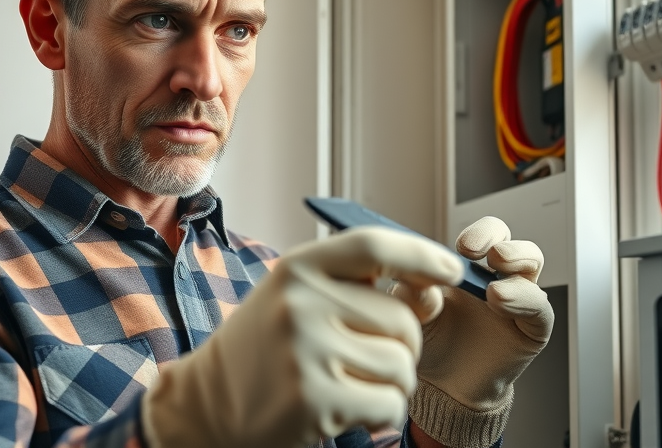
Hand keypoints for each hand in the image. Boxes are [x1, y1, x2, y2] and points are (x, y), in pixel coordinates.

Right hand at [142, 227, 464, 447]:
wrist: (208, 404)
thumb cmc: (265, 348)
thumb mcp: (296, 299)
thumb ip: (352, 288)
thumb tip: (431, 290)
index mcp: (296, 268)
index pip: (373, 247)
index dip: (421, 255)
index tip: (453, 271)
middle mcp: (299, 302)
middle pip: (401, 320)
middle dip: (403, 346)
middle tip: (369, 361)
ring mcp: (305, 351)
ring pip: (401, 365)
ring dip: (392, 384)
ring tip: (353, 385)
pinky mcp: (313, 399)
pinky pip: (389, 404)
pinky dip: (382, 414)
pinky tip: (348, 411)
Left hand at [391, 216, 553, 446]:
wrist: (446, 385)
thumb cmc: (432, 340)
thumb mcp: (411, 313)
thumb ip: (410, 293)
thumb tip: (418, 281)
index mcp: (470, 266)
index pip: (485, 234)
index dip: (479, 233)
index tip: (461, 247)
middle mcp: (498, 276)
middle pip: (510, 239)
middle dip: (497, 238)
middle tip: (478, 251)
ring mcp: (519, 299)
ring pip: (532, 263)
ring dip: (517, 260)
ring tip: (492, 282)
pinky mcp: (533, 328)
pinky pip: (540, 307)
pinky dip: (524, 300)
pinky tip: (500, 302)